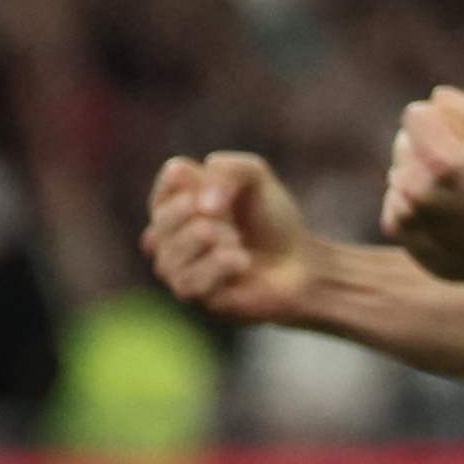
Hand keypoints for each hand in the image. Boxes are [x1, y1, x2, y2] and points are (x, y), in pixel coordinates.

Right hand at [144, 152, 317, 325]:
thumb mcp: (255, 177)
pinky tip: (242, 261)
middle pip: (164, 215)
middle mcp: (165, 234)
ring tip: (238, 240)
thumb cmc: (271, 220)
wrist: (298, 263)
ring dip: (217, 239)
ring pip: (172, 250)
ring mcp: (174, 266)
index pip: (174, 175)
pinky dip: (221, 265)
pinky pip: (189, 279)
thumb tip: (202, 206)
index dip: (212, 179)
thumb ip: (227, 170)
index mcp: (176, 199)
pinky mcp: (190, 294)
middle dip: (209, 213)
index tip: (234, 189)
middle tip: (234, 222)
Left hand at [382, 86, 463, 284]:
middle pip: (402, 143)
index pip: (414, 115)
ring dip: (417, 177)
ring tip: (453, 194)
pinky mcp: (400, 233)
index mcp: (441, 159)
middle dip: (426, 148)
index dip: (436, 120)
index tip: (455, 134)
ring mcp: (406, 213)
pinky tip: (441, 213)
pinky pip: (393, 203)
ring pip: (396, 174)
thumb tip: (433, 98)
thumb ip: (462, 105)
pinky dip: (411, 204)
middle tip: (459, 167)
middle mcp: (417, 187)